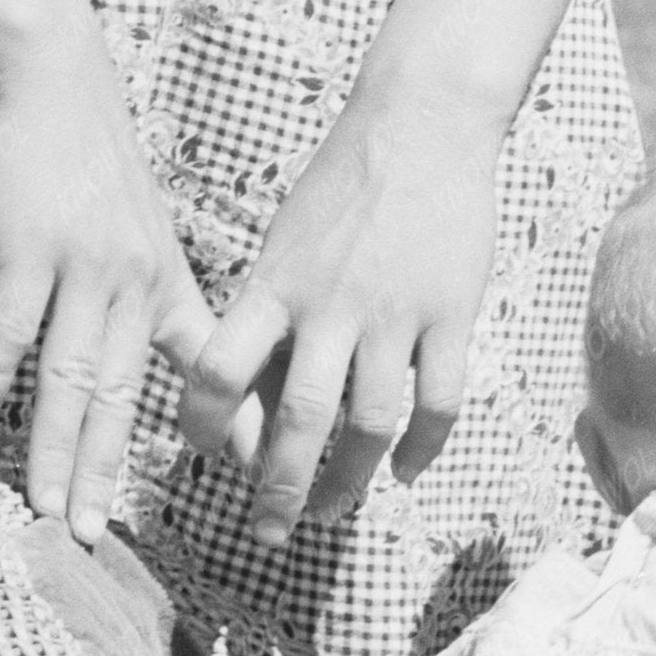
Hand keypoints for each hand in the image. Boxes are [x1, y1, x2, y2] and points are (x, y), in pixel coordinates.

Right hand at [0, 3, 217, 544]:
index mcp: (167, 284)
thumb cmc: (92, 165)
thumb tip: (196, 374)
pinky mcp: (28, 244)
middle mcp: (134, 282)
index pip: (201, 374)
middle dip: (108, 474)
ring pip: (70, 375)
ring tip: (43, 507)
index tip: (232, 500)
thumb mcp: (146, 237)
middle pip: (122, 397)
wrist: (51, 78)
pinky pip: (11, 325)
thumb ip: (164, 309)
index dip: (216, 438)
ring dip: (54, 448)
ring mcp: (82, 264)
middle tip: (95, 541)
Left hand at [180, 68, 502, 546]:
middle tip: (269, 531)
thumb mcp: (284, 244)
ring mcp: (395, 313)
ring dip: (349, 480)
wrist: (423, 124)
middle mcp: (331, 306)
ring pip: (371, 425)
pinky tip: (406, 473)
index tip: (204, 459)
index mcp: (276, 285)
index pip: (220, 371)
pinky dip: (423, 450)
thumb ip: (268, 318)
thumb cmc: (342, 185)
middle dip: (280, 489)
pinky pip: (439, 403)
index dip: (205, 426)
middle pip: (299, 421)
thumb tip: (247, 401)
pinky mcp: (452, 314)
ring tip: (334, 508)